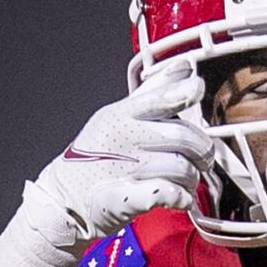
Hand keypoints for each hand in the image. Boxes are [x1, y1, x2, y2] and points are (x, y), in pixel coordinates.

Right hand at [29, 62, 212, 247]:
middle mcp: (124, 139)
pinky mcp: (129, 199)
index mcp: (122, 115)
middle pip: (183, 137)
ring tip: (185, 181)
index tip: (197, 88)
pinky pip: (171, 194)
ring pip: (183, 168)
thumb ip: (155, 92)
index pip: (158, 98)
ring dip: (192, 178)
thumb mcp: (118, 115)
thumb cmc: (98, 154)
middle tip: (202, 158)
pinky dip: (183, 198)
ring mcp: (125, 169)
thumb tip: (184, 67)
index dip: (182, 92)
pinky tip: (181, 198)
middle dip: (203, 150)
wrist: (64, 197)